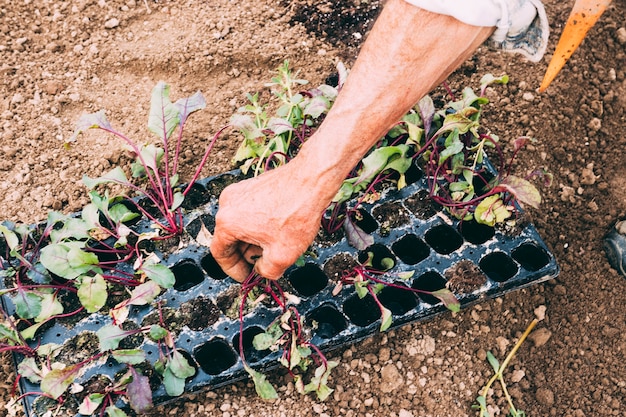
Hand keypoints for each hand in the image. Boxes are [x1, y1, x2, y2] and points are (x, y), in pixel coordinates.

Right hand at [210, 158, 335, 281]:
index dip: (233, 270)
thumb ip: (266, 271)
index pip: (220, 254)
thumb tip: (262, 271)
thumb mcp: (282, 256)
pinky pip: (249, 212)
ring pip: (240, 225)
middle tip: (264, 263)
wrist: (311, 180)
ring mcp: (239, 192)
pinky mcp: (251, 186)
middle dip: (247, 254)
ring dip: (254, 239)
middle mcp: (228, 204)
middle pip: (230, 238)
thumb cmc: (296, 213)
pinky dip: (259, 224)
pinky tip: (278, 229)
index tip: (247, 276)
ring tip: (276, 244)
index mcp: (227, 222)